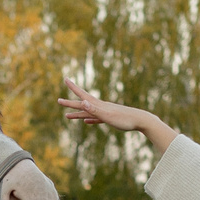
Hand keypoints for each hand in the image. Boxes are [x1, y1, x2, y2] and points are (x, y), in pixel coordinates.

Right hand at [59, 81, 176, 155]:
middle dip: (70, 103)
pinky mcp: (110, 118)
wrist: (141, 121)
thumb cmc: (125, 119)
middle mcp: (101, 106)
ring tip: (67, 116)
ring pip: (88, 112)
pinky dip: (90, 118)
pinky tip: (87, 121)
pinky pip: (96, 118)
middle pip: (82, 104)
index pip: (82, 95)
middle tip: (58, 101)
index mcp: (99, 105)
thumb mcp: (108, 116)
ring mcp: (105, 112)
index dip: (73, 87)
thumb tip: (83, 103)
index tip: (65, 79)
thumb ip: (95, 110)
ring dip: (78, 113)